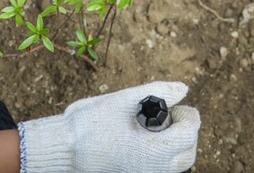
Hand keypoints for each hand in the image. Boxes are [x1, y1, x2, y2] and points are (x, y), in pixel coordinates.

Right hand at [19, 79, 198, 172]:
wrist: (64, 148)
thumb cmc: (90, 123)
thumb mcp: (125, 99)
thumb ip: (159, 91)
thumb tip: (183, 88)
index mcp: (153, 151)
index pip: (189, 135)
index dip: (188, 116)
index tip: (177, 105)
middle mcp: (152, 169)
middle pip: (187, 155)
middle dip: (186, 133)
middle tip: (170, 115)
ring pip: (175, 165)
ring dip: (176, 145)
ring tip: (157, 127)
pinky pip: (160, 169)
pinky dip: (163, 155)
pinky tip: (146, 139)